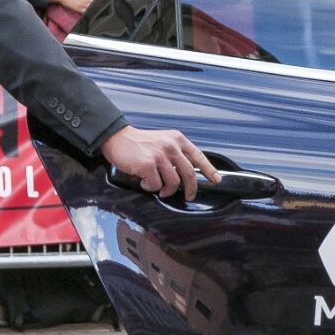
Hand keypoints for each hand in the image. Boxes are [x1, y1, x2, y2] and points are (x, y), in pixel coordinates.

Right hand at [101, 125, 220, 200]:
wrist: (117, 138)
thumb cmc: (139, 143)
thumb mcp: (163, 141)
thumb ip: (175, 153)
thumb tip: (185, 173)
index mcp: (177, 140)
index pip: (199, 156)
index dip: (209, 170)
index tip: (216, 179)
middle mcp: (171, 146)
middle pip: (189, 174)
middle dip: (191, 189)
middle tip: (188, 196)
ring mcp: (160, 155)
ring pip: (173, 182)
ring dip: (166, 190)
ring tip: (158, 188)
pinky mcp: (148, 165)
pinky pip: (155, 185)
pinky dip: (150, 188)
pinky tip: (144, 182)